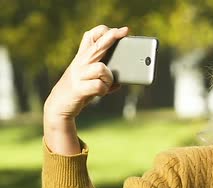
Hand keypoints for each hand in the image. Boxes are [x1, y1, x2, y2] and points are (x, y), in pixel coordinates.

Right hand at [43, 25, 127, 154]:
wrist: (59, 105)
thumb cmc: (80, 88)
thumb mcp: (89, 76)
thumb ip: (104, 71)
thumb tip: (126, 74)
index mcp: (83, 56)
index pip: (91, 37)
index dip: (104, 31)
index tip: (119, 30)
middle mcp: (80, 62)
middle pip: (98, 46)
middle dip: (112, 38)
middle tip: (125, 31)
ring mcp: (78, 74)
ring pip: (102, 68)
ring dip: (109, 78)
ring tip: (106, 84)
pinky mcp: (79, 88)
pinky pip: (99, 86)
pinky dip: (104, 90)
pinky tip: (100, 92)